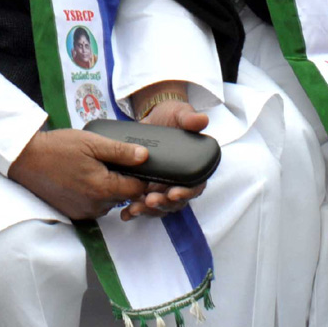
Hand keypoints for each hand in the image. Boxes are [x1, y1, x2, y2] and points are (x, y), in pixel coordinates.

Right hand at [8, 128, 149, 219]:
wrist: (26, 160)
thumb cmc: (59, 148)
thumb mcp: (92, 143)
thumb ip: (120, 151)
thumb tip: (145, 156)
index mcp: (103, 188)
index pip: (137, 189)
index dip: (140, 176)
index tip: (133, 163)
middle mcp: (96, 206)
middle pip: (124, 197)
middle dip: (123, 181)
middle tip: (110, 161)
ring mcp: (84, 212)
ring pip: (109, 202)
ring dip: (108, 188)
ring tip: (95, 168)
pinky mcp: (74, 214)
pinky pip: (95, 206)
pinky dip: (94, 194)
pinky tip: (83, 178)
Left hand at [121, 98, 208, 219]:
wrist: (152, 118)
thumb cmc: (171, 116)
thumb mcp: (180, 113)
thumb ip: (190, 118)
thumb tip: (202, 120)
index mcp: (194, 167)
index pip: (195, 186)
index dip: (186, 192)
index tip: (174, 193)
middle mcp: (180, 181)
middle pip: (176, 201)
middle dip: (163, 204)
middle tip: (150, 201)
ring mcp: (164, 186)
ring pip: (160, 206)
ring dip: (148, 210)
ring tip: (134, 208)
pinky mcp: (148, 187)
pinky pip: (144, 204)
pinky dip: (135, 211)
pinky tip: (125, 213)